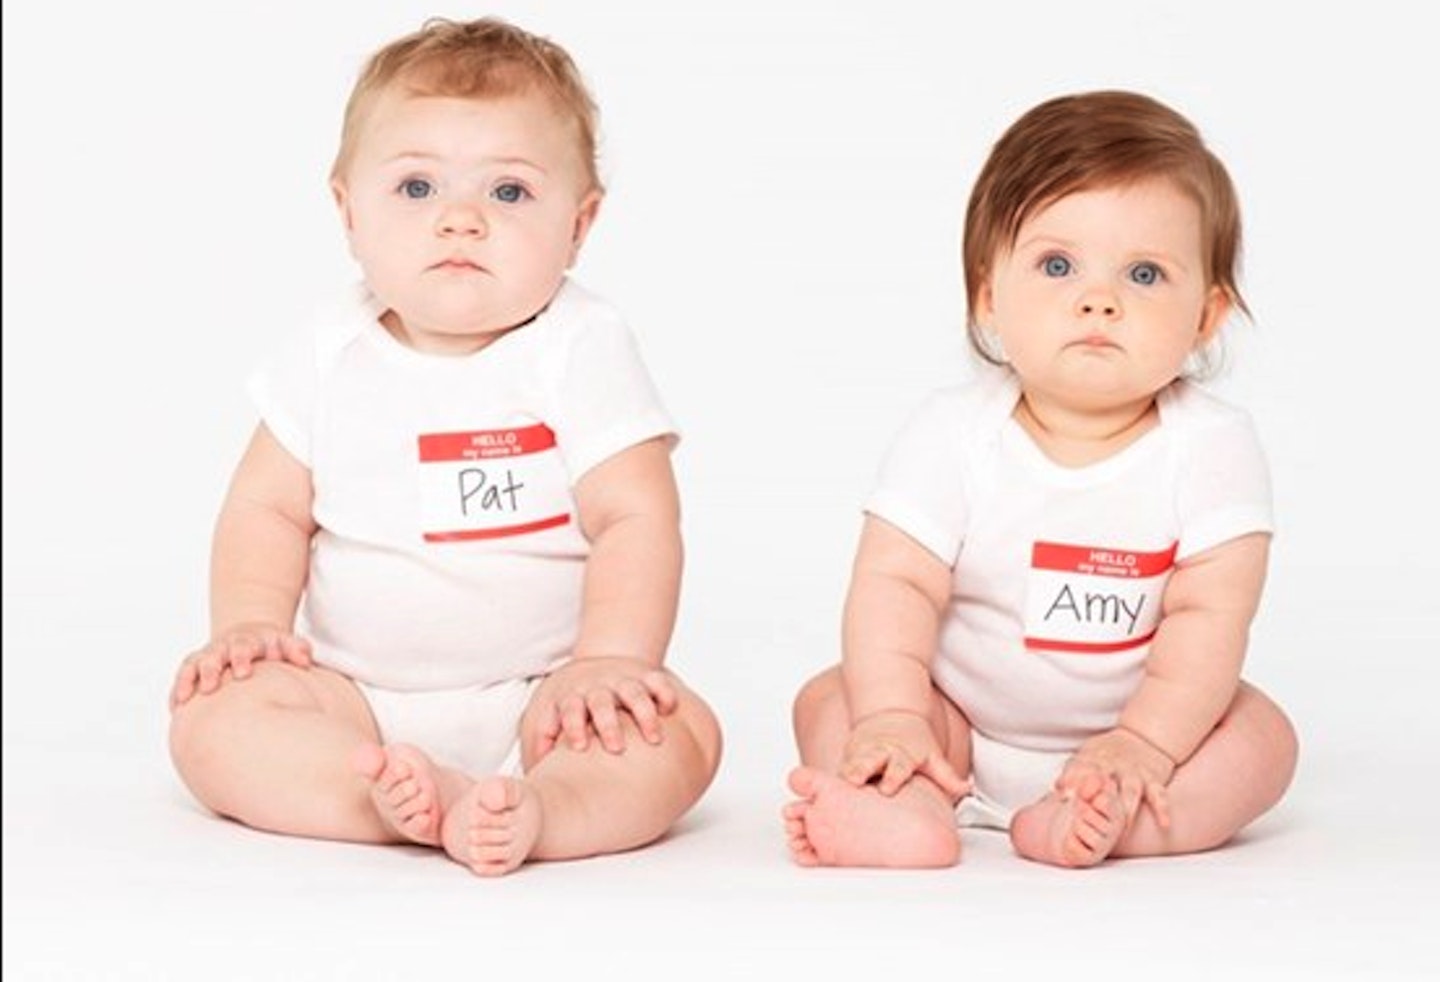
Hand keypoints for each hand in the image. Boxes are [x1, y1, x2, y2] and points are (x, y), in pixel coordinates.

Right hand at [169, 622, 312, 708]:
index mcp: (247, 642)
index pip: (243, 647)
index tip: (243, 673)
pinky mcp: (195, 667)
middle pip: (214, 655)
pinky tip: (176, 706)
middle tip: (210, 686)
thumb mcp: (287, 642)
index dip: (242, 658)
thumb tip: (305, 661)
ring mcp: (207, 656)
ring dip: (188, 680)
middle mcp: (223, 647)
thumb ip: (297, 649)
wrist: (249, 634)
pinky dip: (178, 689)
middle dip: (211, 669)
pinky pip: (182, 677)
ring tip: (185, 698)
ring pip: (193, 665)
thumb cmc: (272, 646)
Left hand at [529, 656, 678, 756]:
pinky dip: (664, 693)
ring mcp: (620, 682)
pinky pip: (657, 681)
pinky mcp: (643, 678)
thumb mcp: (545, 721)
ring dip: (643, 713)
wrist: (590, 668)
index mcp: (570, 699)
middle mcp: (596, 689)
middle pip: (600, 701)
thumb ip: (539, 746)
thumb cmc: (567, 707)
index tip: (581, 746)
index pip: (569, 709)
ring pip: (632, 692)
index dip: (574, 725)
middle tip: (616, 748)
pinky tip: (669, 710)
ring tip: (653, 738)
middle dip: (608, 723)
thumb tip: (535, 777)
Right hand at [839, 709, 969, 799]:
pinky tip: (823, 792)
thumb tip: (966, 790)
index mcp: (901, 754)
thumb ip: (947, 776)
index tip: (888, 788)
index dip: (893, 777)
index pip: (898, 767)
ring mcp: (861, 753)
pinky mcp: (847, 756)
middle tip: (852, 780)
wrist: (889, 713)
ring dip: (842, 773)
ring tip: (830, 785)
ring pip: (849, 763)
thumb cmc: (913, 740)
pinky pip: (838, 768)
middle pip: (868, 762)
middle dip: (860, 770)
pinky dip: (831, 778)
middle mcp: (879, 753)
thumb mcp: (932, 755)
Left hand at [1057, 727, 1175, 829]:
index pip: (1081, 769)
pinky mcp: (1153, 779)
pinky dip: (1162, 809)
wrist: (1145, 738)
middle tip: (1090, 818)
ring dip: (1126, 810)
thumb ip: (1073, 771)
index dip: (1072, 781)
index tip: (1065, 796)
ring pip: (1131, 792)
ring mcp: (1135, 773)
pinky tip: (1164, 824)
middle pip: (1105, 782)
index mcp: (1095, 759)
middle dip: (1097, 798)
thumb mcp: (1088, 755)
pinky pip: (1159, 795)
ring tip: (1120, 831)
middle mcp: (1115, 765)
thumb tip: (1057, 788)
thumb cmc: (1109, 753)